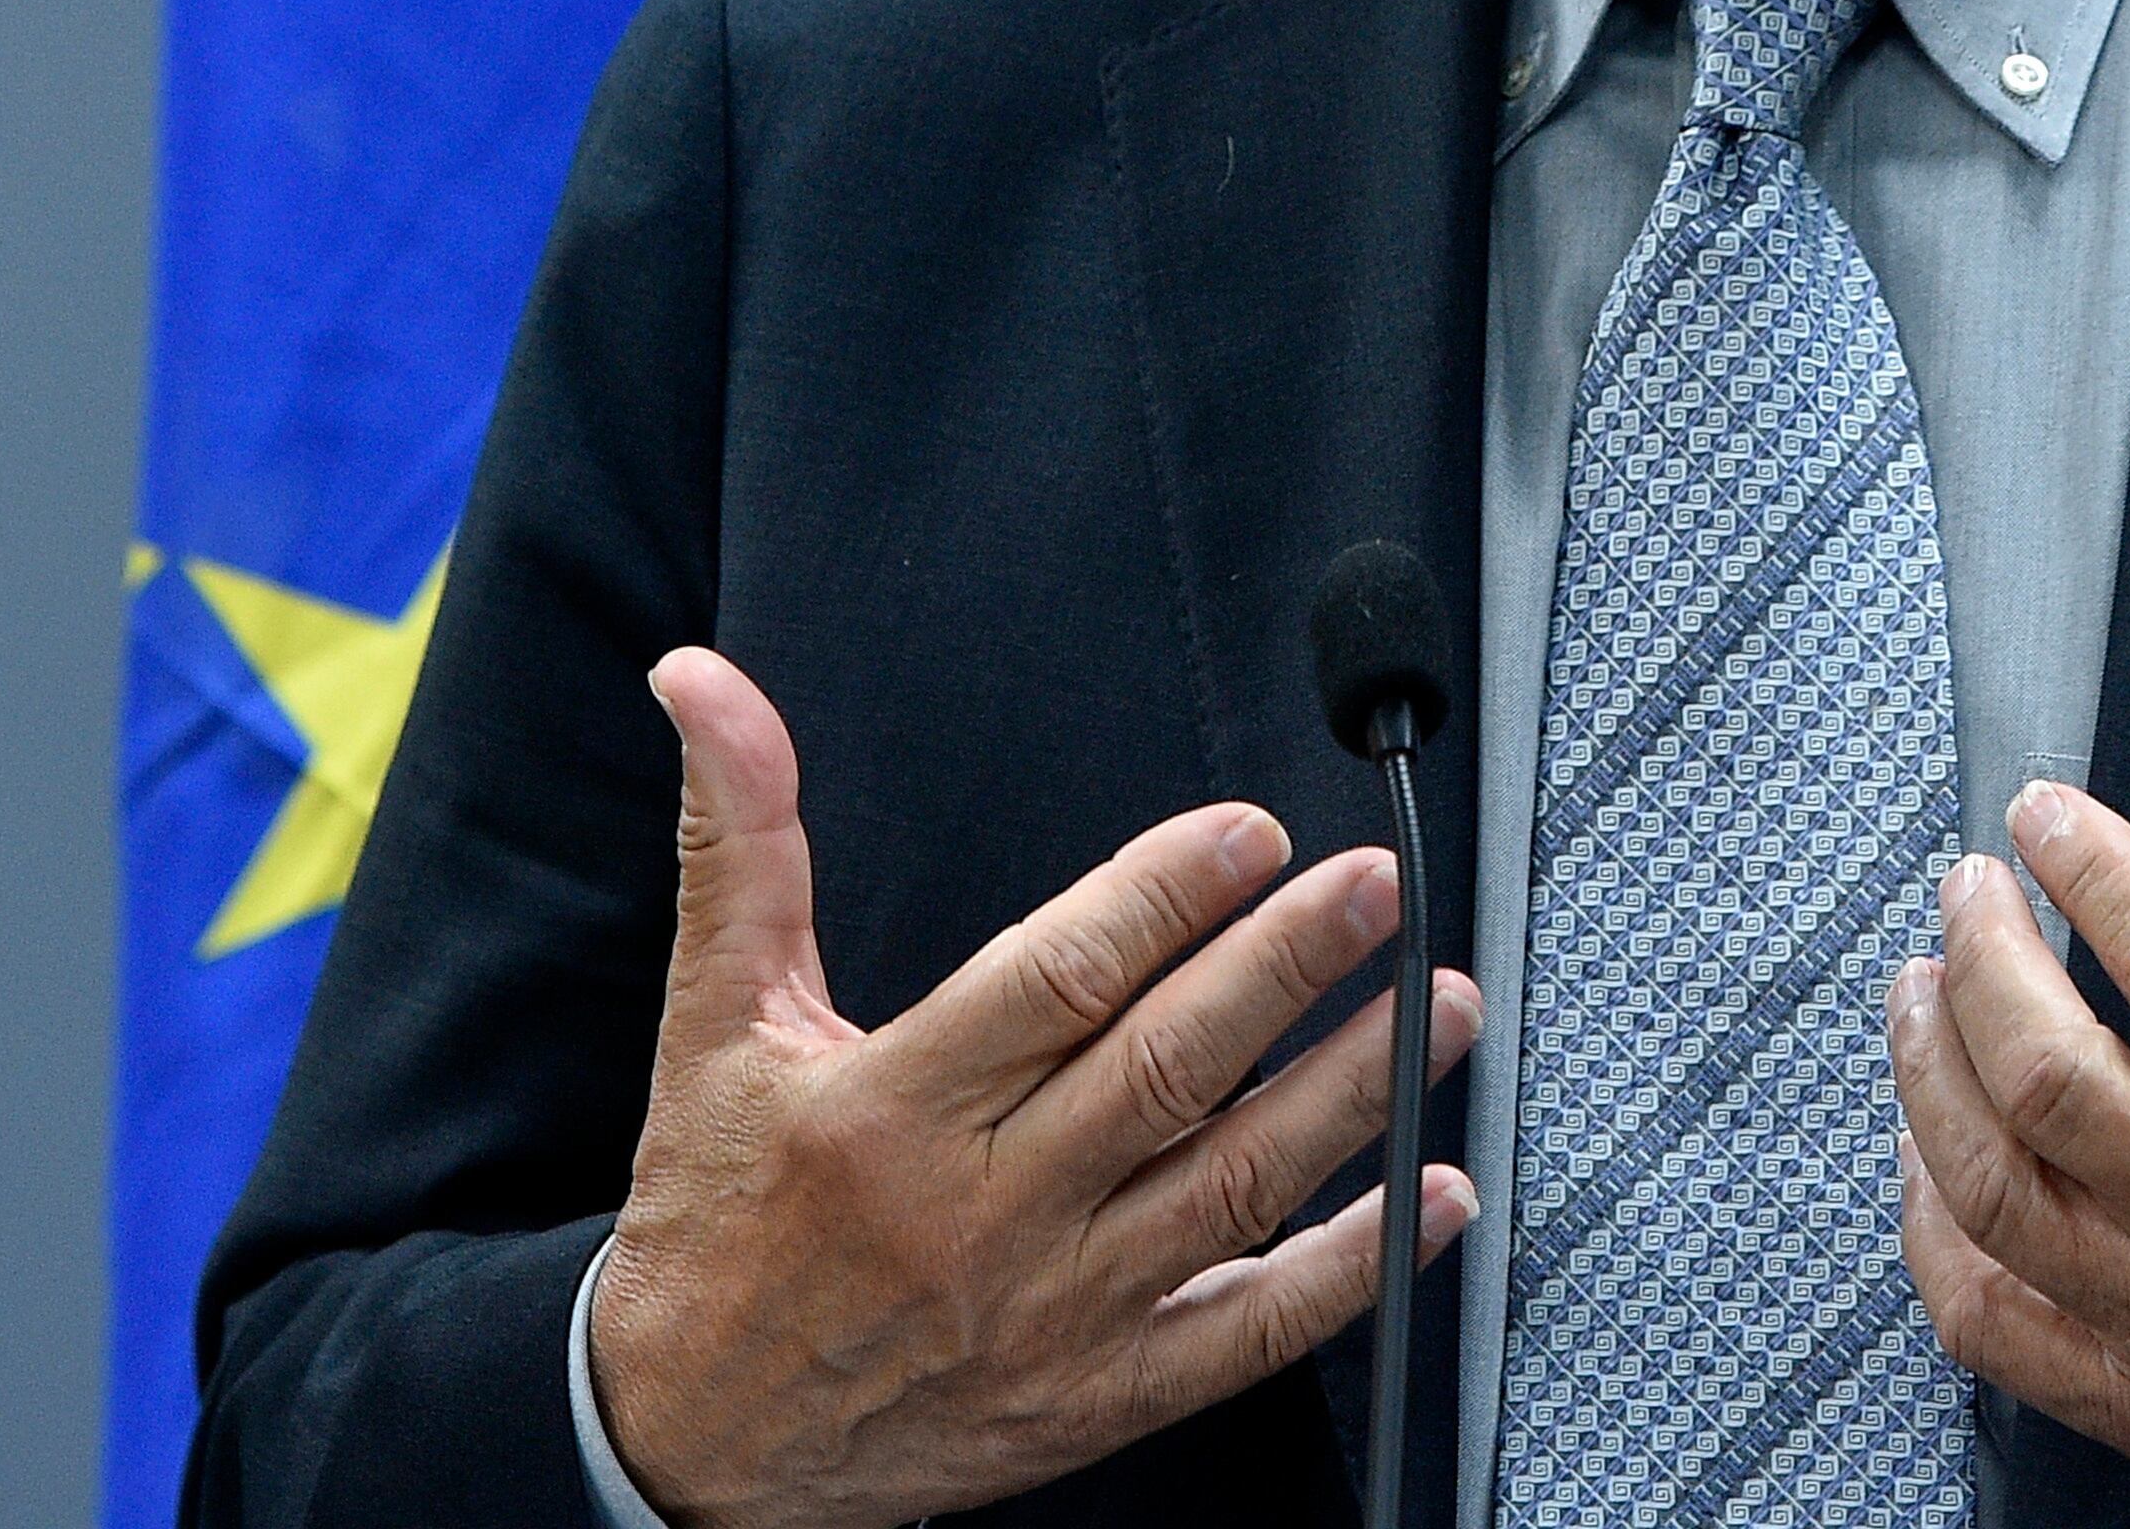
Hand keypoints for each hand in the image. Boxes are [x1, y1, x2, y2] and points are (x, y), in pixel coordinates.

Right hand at [588, 647, 1477, 1526]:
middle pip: (1164, 1073)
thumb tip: (706, 685)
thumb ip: (742, 845)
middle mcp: (980, 1212)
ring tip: (1439, 1006)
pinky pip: (1249, 1333)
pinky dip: (1354, 1269)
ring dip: (1353, 1093)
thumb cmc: (717, 1218)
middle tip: (1375, 887)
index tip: (1251, 834)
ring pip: (1231, 1189)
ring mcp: (1052, 1315)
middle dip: (1285, 968)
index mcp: (890, 1108)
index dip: (1164, 897)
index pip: (1055, 981)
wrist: (691, 1444)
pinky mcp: (1098, 1398)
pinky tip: (1434, 1200)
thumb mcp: (712, 1022)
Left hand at [1885, 671, 2129, 1528]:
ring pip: (1995, 1195)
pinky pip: (1989, 1323)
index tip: (2043, 810)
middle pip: (2052, 1081)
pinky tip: (1925, 1153)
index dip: (2092, 869)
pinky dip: (1931, 1229)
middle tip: (1966, 889)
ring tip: (1919, 989)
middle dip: (1982, 960)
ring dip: (1929, 1076)